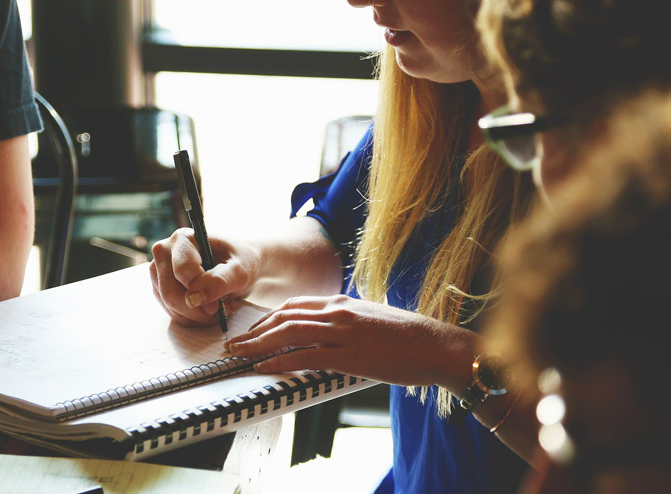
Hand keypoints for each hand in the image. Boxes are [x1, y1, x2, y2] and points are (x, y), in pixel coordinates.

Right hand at [149, 228, 260, 325]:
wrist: (237, 265)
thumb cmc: (240, 262)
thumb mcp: (240, 271)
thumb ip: (220, 281)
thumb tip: (194, 298)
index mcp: (183, 239)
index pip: (183, 271)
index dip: (201, 292)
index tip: (218, 306)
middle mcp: (164, 251)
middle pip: (171, 293)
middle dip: (197, 309)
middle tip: (220, 310)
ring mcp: (158, 271)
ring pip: (170, 306)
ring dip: (196, 315)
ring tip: (217, 308)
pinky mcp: (160, 287)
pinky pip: (171, 312)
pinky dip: (191, 317)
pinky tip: (206, 309)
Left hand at [224, 295, 477, 388]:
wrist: (436, 345)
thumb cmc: (408, 337)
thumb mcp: (371, 319)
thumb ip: (345, 322)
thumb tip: (327, 333)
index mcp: (342, 302)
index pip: (294, 306)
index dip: (268, 318)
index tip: (252, 330)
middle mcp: (337, 312)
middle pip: (284, 317)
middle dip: (254, 331)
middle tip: (234, 344)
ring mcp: (342, 332)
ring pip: (288, 333)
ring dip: (258, 345)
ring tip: (238, 355)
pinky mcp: (349, 355)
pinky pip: (305, 357)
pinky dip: (279, 362)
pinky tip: (263, 368)